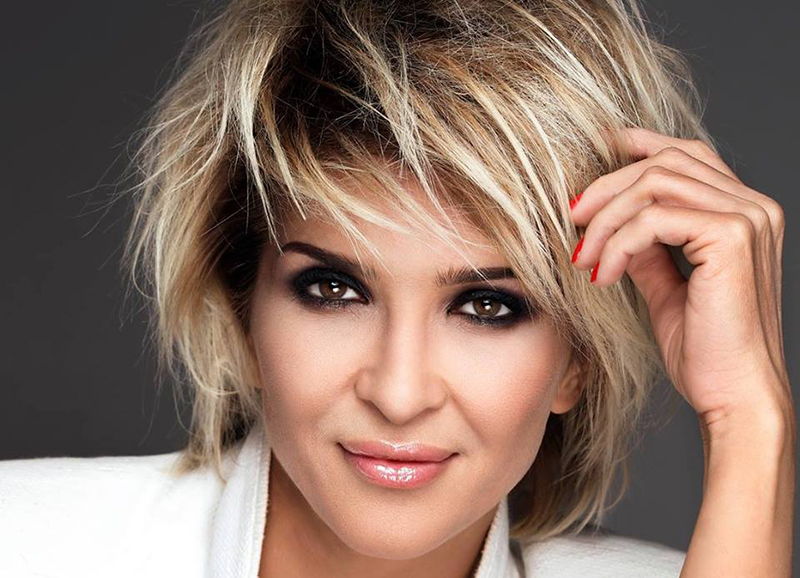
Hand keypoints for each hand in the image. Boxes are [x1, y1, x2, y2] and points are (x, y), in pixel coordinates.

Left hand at [569, 127, 791, 432]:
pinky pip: (653, 218)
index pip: (686, 155)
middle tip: (570, 220)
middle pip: (664, 162)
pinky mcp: (732, 237)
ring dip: (605, 219)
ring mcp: (747, 217)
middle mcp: (752, 206)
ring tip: (583, 257)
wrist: (733, 395)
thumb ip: (647, 249)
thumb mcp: (666, 287)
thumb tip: (613, 223)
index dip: (636, 145)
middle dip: (606, 187)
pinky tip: (603, 275)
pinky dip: (617, 243)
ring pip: (654, 184)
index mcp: (743, 212)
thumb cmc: (705, 350)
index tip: (590, 157)